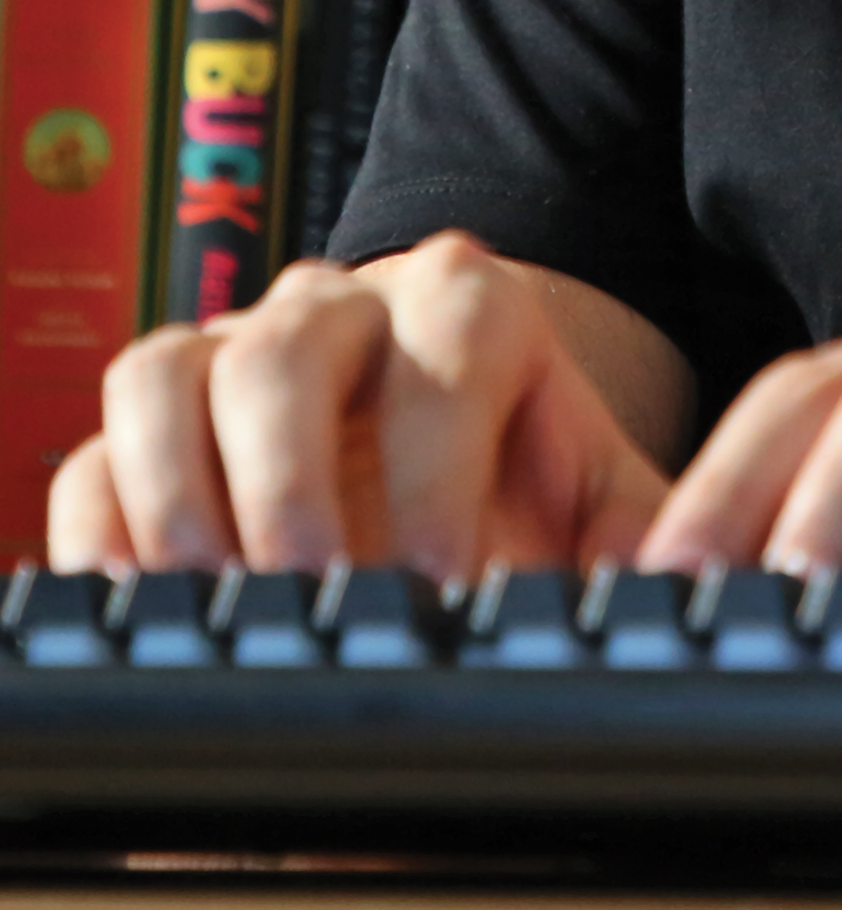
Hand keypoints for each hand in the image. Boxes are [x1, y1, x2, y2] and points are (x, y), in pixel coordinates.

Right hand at [48, 233, 674, 584]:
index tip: (442, 574)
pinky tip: (145, 606)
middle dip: (291, 480)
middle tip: (310, 594)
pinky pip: (94, 452)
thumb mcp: (599, 489)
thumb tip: (679, 592)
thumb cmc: (524, 468)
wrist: (449, 439)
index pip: (448, 346)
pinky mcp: (155, 421)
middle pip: (288, 347)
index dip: (439, 461)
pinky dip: (105, 532)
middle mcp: (344, 305)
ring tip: (217, 606)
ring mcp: (235, 350)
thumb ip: (644, 530)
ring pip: (170, 375)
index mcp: (468, 302)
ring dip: (181, 498)